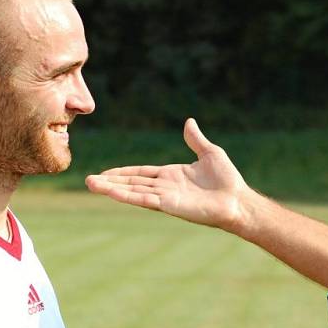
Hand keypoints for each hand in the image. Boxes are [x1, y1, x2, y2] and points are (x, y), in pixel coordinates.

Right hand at [85, 119, 251, 230]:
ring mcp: (166, 197)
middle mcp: (165, 187)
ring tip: (91, 185)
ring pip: (133, 191)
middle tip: (89, 181)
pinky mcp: (170, 206)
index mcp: (171, 175)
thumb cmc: (228, 180)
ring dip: (112, 189)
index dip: (123, 173)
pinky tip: (112, 193)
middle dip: (111, 182)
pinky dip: (127, 196)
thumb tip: (189, 122)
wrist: (238, 200)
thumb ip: (195, 139)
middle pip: (132, 183)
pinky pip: (144, 199)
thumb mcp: (210, 152)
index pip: (141, 173)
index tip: (105, 174)